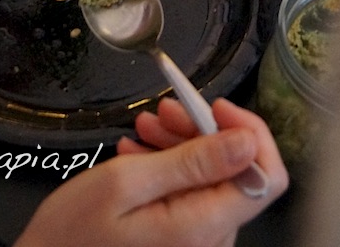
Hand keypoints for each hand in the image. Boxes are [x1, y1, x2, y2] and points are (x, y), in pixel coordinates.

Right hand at [15, 97, 287, 246]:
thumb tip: (247, 141)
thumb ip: (190, 163)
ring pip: (210, 180)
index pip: (267, 177)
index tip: (214, 106)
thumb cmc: (73, 235)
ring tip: (143, 127)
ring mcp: (196, 245)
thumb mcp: (125, 184)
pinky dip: (169, 169)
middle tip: (162, 110)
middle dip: (202, 132)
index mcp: (204, 228)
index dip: (248, 132)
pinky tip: (138, 155)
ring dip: (181, 146)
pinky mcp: (180, 243)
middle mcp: (210, 242)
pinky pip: (191, 197)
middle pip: (235, 173)